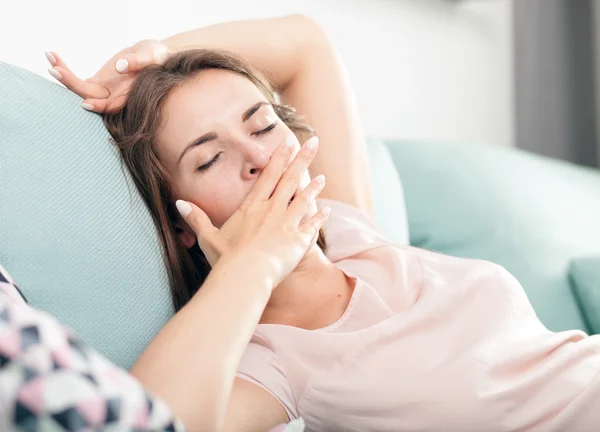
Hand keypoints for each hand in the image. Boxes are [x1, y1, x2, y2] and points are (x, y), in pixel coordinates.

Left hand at [45, 39, 169, 112]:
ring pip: (80, 88)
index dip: (99, 105)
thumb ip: (138, 62)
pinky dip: (65, 69)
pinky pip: (77, 79)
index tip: (84, 103)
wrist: (153, 54)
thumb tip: (120, 67)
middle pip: (89, 95)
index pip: (112, 105)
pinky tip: (53, 56)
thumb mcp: (151, 56)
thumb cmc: (157, 56)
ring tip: (49, 56)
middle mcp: (114, 96)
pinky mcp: (97, 83)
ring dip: (63, 74)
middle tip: (55, 70)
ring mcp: (103, 90)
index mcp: (129, 95)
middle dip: (71, 83)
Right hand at [176, 135, 329, 287]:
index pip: (268, 176)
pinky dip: (320, 217)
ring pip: (304, 200)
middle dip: (302, 159)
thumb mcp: (208, 237)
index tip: (288, 142)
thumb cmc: (225, 259)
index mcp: (251, 208)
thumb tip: (179, 202)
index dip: (279, 158)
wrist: (245, 277)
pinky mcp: (298, 241)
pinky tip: (328, 210)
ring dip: (314, 187)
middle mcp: (271, 211)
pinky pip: (313, 226)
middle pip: (290, 179)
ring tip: (323, 176)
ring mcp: (287, 224)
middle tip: (314, 142)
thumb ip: (197, 218)